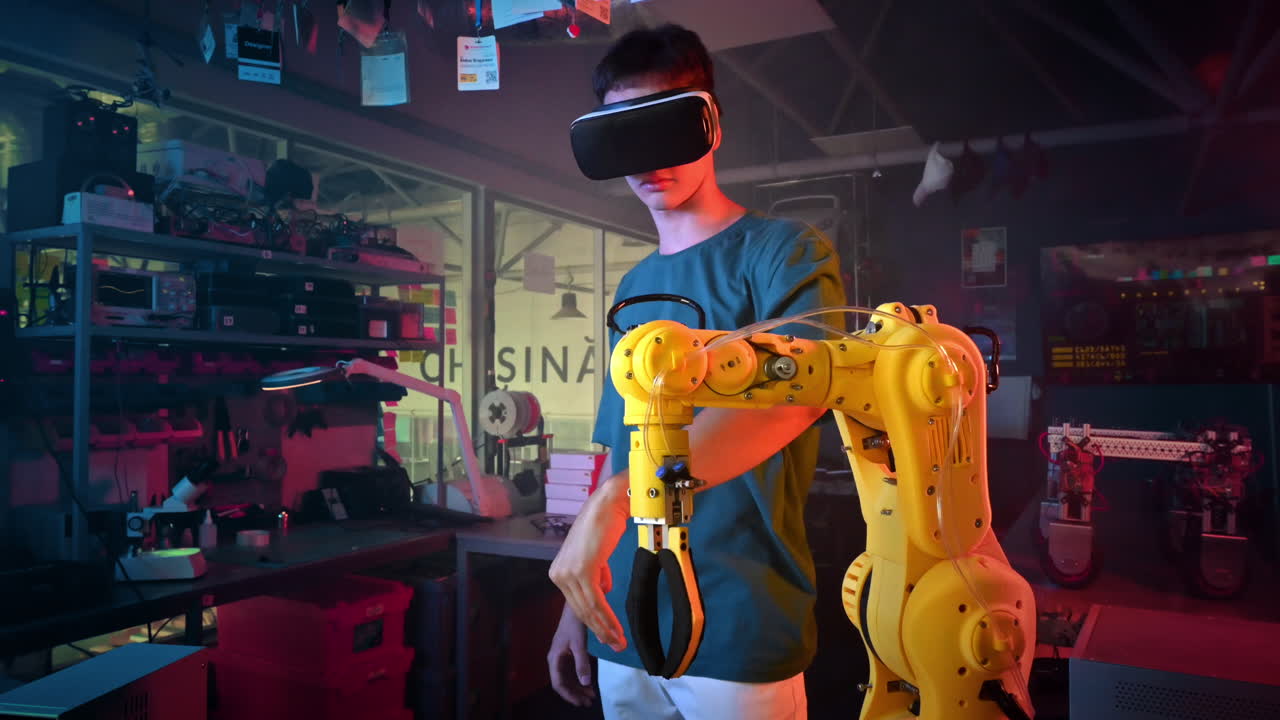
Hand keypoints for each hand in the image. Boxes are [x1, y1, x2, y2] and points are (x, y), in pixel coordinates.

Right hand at [547, 605, 596, 706]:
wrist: (574, 607)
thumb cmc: (574, 624)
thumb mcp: (579, 645)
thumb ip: (582, 664)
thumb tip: (585, 682)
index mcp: (554, 659)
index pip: (558, 683)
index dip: (569, 695)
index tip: (580, 702)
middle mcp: (555, 660)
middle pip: (563, 683)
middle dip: (575, 693)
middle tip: (589, 701)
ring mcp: (561, 657)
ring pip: (568, 678)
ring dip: (578, 687)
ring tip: (591, 695)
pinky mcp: (567, 654)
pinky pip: (571, 671)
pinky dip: (579, 678)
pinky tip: (588, 683)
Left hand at [548, 474, 628, 651]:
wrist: (609, 504)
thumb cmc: (605, 525)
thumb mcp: (595, 556)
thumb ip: (595, 575)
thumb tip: (602, 590)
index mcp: (559, 571)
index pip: (576, 604)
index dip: (593, 622)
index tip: (608, 636)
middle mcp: (558, 574)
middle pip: (581, 610)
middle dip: (600, 631)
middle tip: (616, 645)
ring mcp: (569, 572)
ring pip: (588, 610)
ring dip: (605, 629)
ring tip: (619, 641)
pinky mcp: (582, 570)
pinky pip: (596, 602)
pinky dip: (607, 618)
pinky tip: (616, 629)